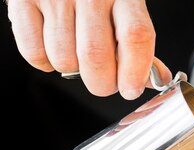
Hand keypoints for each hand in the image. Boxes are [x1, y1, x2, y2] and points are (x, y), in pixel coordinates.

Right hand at [7, 0, 170, 99]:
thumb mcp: (126, 6)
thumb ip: (136, 42)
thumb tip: (151, 79)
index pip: (135, 36)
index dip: (134, 71)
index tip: (130, 89)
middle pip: (95, 56)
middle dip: (102, 83)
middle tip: (104, 81)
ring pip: (64, 60)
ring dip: (73, 71)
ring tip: (77, 54)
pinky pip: (33, 52)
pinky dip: (45, 62)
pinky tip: (54, 48)